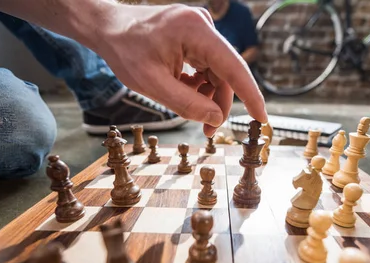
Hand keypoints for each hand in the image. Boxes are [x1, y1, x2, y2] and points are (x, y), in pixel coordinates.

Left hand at [88, 3, 267, 135]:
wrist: (107, 27)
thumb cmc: (125, 51)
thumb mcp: (153, 85)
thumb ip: (187, 104)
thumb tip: (217, 119)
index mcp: (196, 31)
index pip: (234, 68)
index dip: (251, 96)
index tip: (261, 119)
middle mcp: (203, 25)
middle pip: (225, 73)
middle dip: (219, 102)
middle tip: (209, 130)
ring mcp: (200, 29)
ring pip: (217, 71)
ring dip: (207, 94)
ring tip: (186, 106)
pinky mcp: (194, 35)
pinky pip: (206, 64)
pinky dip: (198, 83)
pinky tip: (182, 89)